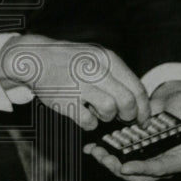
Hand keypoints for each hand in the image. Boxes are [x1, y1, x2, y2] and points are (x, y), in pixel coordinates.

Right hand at [0, 34, 149, 130]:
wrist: (35, 58)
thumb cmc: (69, 60)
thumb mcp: (96, 56)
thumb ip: (116, 73)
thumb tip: (137, 99)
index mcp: (107, 58)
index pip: (136, 87)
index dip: (144, 108)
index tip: (144, 119)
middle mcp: (96, 70)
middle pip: (127, 101)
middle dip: (130, 116)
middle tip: (125, 119)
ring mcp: (80, 85)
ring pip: (109, 111)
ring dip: (108, 118)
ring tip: (99, 113)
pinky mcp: (66, 100)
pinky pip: (89, 121)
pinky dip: (90, 123)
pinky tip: (85, 116)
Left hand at [83, 79, 180, 180]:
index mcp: (179, 160)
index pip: (158, 170)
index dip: (142, 170)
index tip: (125, 167)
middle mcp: (161, 162)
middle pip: (137, 174)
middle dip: (118, 168)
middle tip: (103, 158)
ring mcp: (147, 155)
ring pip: (125, 167)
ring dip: (108, 162)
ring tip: (95, 152)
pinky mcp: (136, 146)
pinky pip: (119, 154)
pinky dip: (106, 152)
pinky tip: (93, 147)